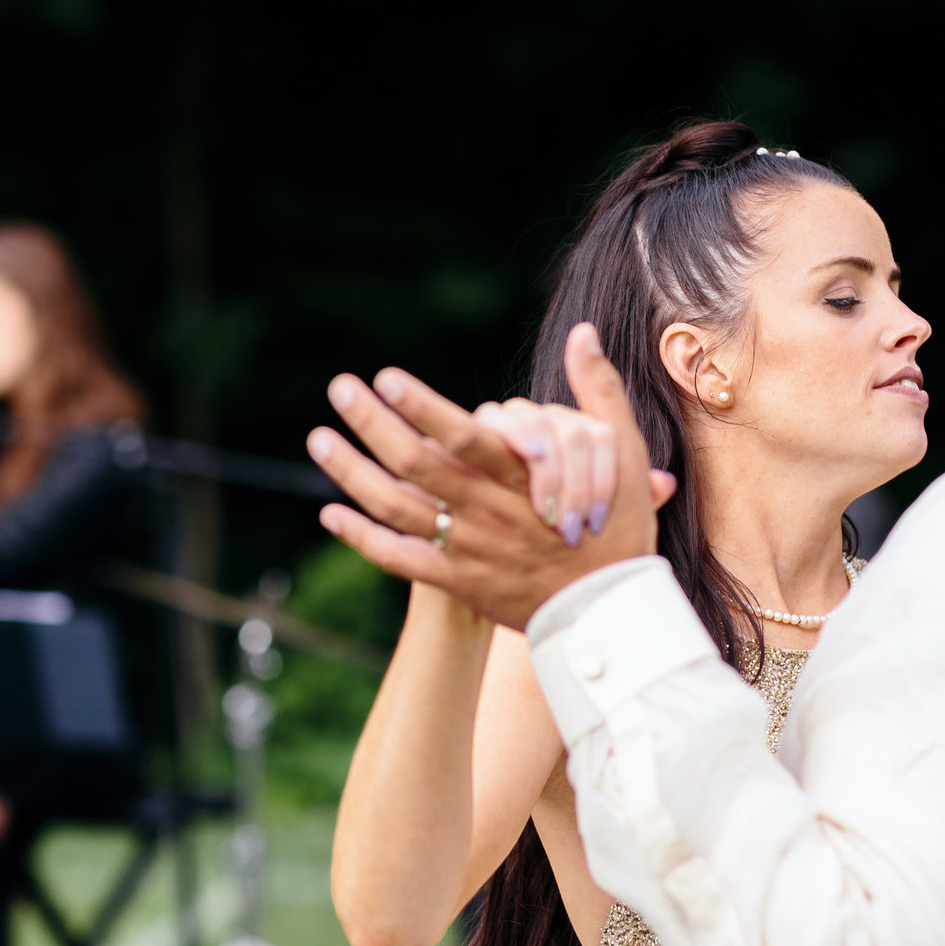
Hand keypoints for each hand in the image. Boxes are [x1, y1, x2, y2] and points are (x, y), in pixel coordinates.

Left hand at [308, 324, 661, 629]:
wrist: (611, 612)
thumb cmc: (618, 526)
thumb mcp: (625, 453)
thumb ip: (600, 391)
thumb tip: (583, 333)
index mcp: (523, 479)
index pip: (465, 436)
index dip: (424, 408)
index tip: (387, 378)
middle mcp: (488, 512)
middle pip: (417, 465)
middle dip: (373, 424)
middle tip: (340, 388)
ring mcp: (468, 549)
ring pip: (398, 509)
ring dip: (353, 473)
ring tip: (319, 439)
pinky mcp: (458, 582)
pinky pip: (400, 559)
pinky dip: (363, 537)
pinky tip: (330, 512)